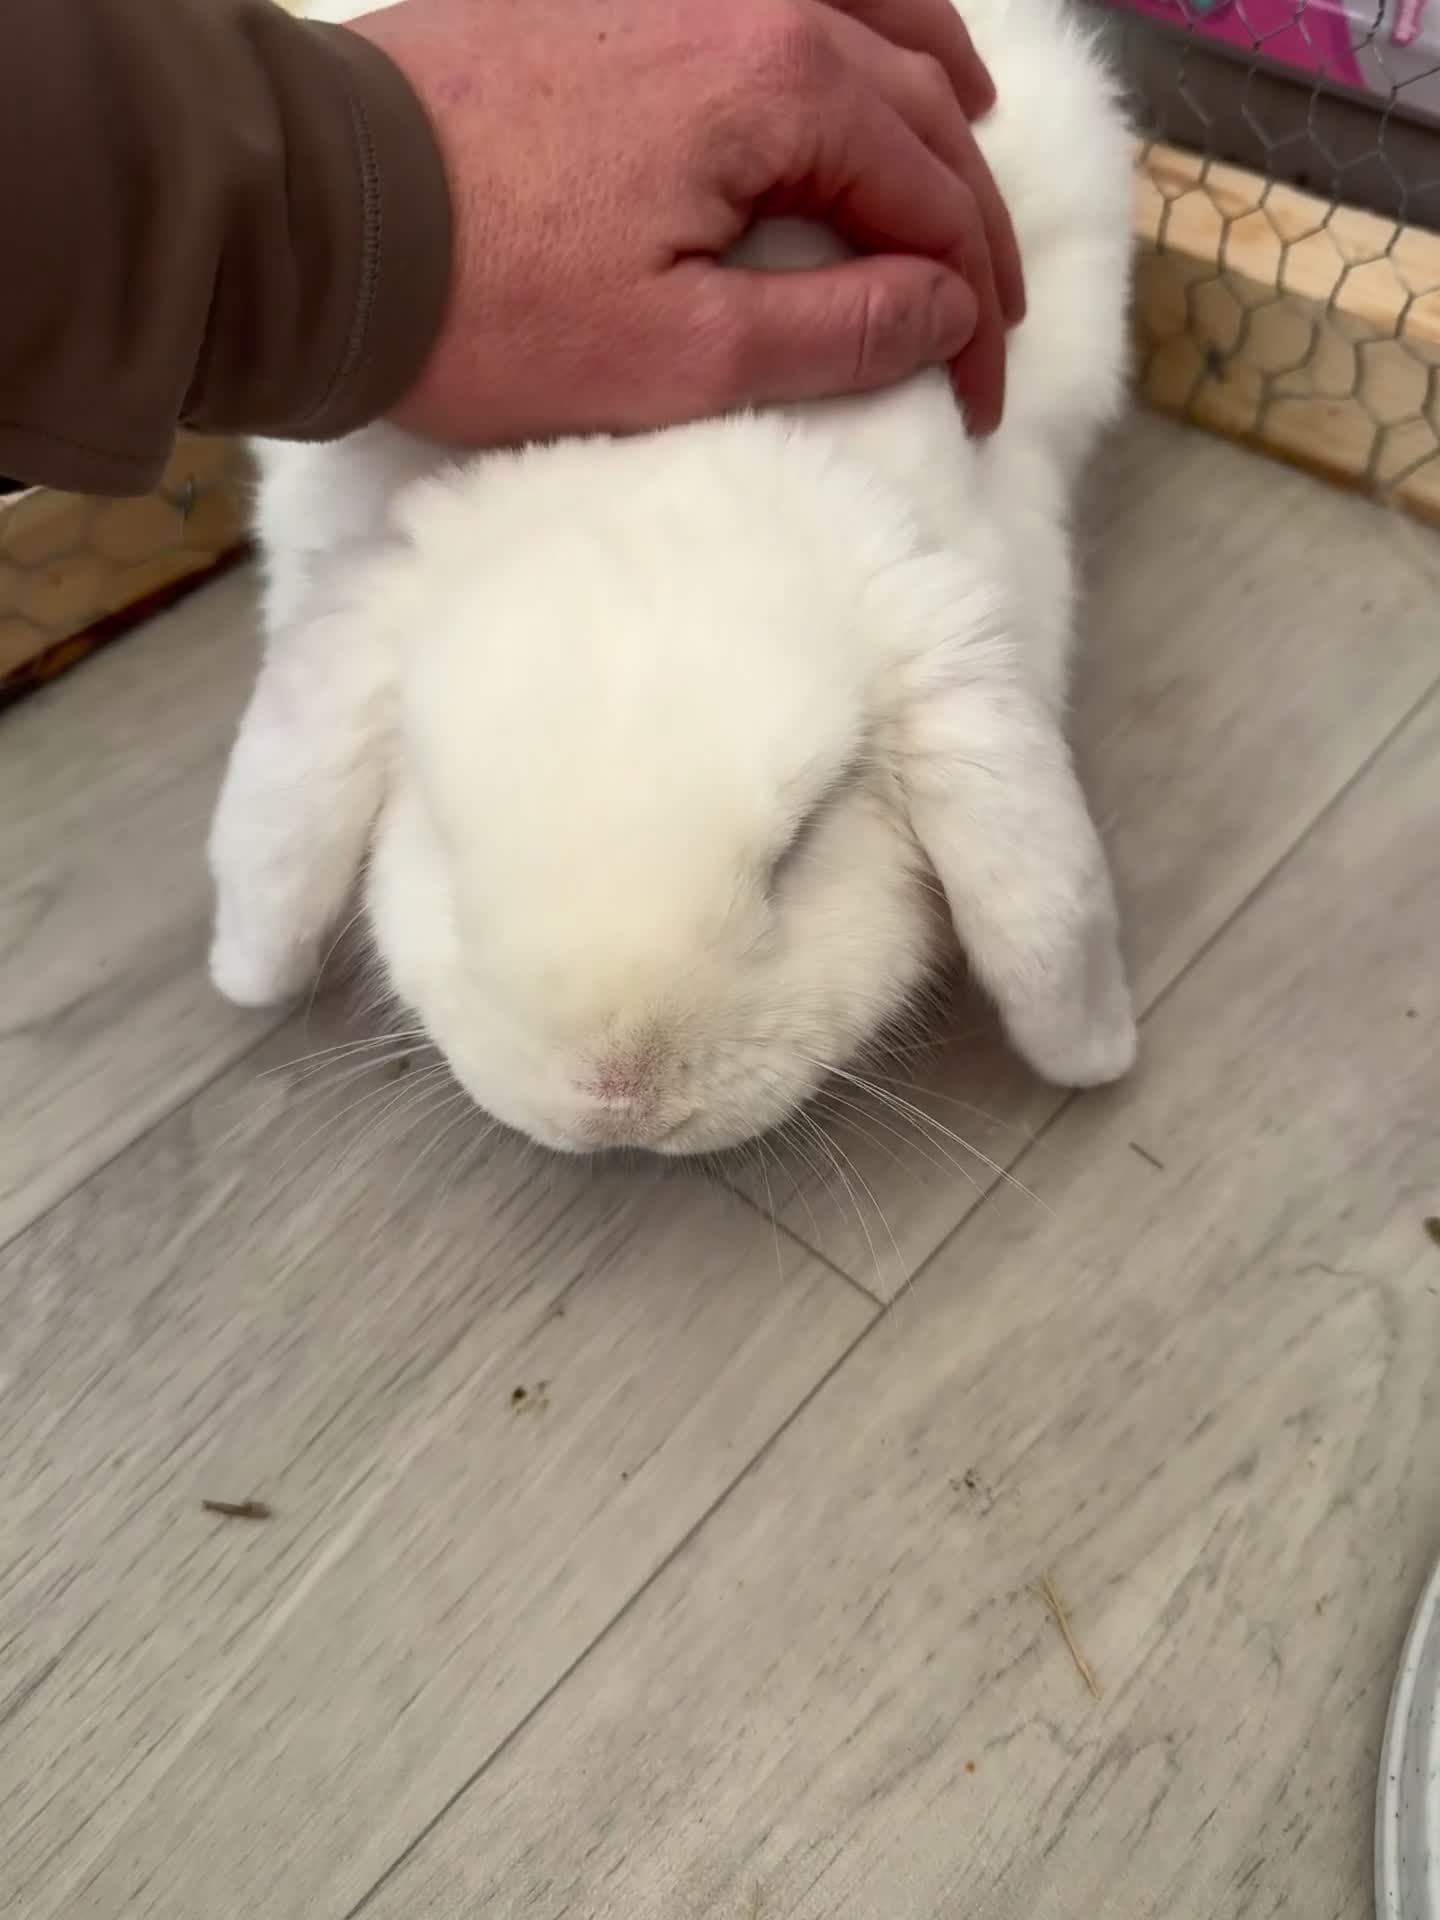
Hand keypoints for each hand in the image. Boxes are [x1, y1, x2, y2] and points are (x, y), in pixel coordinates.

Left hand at [349, 0, 1022, 444]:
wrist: (326, 221)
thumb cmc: (494, 306)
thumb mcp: (682, 356)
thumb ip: (839, 330)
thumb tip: (946, 311)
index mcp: (781, 85)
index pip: (929, 200)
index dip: (971, 309)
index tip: (977, 394)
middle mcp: (748, 1)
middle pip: (912, 106)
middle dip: (964, 221)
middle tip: (985, 313)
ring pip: (857, 20)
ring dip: (927, 93)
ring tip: (965, 146)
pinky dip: (840, 33)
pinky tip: (843, 67)